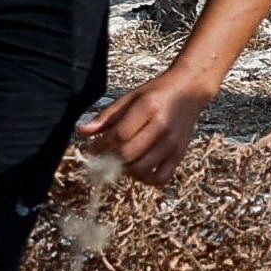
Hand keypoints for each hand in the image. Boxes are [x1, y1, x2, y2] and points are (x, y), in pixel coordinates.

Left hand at [76, 69, 215, 186]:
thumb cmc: (156, 92)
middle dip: (111, 159)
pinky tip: (138, 169)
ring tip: (120, 161)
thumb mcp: (130, 97)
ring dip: (125, 170)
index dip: (102, 145)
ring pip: (143, 169)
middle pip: (129, 154)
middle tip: (104, 157)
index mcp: (148, 107)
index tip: (93, 148)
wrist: (188, 90)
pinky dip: (146, 179)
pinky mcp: (180, 154)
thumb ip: (107, 116)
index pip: (120, 135)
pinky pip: (161, 178)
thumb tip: (83, 131)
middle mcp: (162, 126)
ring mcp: (173, 143)